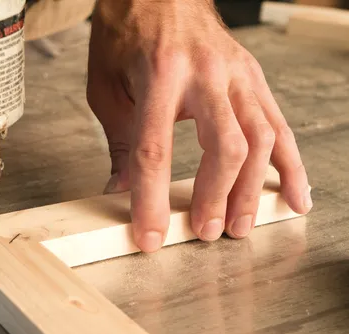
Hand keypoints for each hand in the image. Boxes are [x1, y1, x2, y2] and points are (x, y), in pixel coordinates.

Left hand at [86, 0, 311, 251]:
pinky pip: (279, 125)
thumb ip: (120, 142)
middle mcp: (206, 74)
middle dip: (216, 198)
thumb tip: (122, 189)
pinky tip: (292, 196)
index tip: (150, 235)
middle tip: (204, 232)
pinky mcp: (253, 78)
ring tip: (239, 226)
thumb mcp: (107, 87)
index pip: (156, 151)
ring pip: (260, 139)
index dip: (152, 199)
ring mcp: (237, 74)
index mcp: (160, 75)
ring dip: (251, 190)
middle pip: (224, 147)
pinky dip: (289, 165)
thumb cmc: (128, 33)